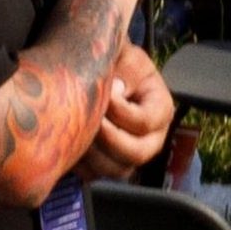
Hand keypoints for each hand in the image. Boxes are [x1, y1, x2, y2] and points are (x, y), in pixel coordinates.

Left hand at [84, 49, 174, 183]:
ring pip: (116, 170)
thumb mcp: (125, 54)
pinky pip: (96, 176)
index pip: (144, 122)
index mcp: (161, 109)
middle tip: (87, 119)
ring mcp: (130, 155)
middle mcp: (152, 138)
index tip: (102, 93)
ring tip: (77, 129)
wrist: (100, 73)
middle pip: (136, 154)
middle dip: (107, 139)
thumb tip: (116, 90)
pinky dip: (81, 164)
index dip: (119, 112)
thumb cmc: (116, 62)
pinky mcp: (108, 164)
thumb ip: (124, 66)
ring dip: (93, 154)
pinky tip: (70, 141)